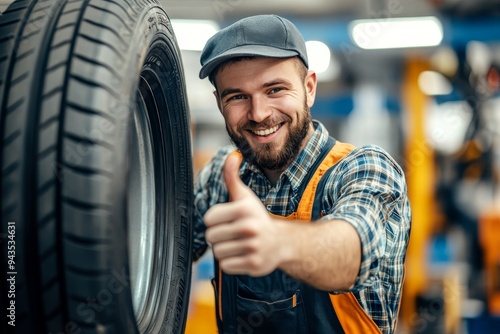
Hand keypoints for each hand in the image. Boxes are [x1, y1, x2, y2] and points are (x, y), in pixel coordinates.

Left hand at [204, 152, 282, 275]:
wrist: (281, 242)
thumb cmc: (257, 217)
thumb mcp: (245, 196)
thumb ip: (232, 177)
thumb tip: (231, 156)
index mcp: (243, 209)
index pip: (209, 219)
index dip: (214, 220)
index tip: (226, 220)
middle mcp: (249, 227)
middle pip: (211, 237)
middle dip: (218, 236)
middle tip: (231, 234)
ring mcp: (252, 247)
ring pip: (218, 252)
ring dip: (224, 250)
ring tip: (236, 244)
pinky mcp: (254, 264)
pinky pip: (226, 266)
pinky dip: (230, 262)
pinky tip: (241, 255)